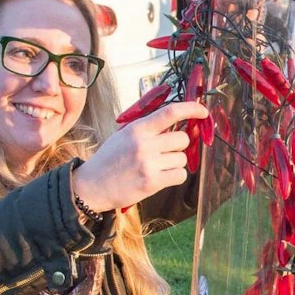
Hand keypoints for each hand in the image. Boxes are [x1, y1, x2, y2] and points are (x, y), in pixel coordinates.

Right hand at [73, 101, 209, 213]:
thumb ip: (147, 128)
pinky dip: (174, 176)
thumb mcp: (123, 135)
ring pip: (182, 159)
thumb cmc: (109, 160)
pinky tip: (161, 177)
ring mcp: (149, 164)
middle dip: (179, 145)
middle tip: (165, 152)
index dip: (191, 109)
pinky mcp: (152, 182)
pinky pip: (180, 175)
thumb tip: (173, 122)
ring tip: (157, 167)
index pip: (170, 113)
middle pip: (183, 139)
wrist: (91, 186)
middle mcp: (144, 144)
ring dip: (175, 163)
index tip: (203, 111)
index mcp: (137, 129)